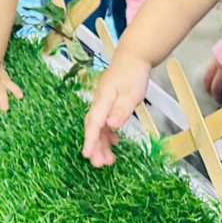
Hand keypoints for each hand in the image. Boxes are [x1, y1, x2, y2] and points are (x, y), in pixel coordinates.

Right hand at [82, 50, 150, 166]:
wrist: (133, 57)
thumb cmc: (132, 74)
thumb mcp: (131, 93)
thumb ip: (122, 110)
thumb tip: (111, 126)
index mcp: (103, 101)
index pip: (93, 124)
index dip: (90, 141)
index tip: (87, 155)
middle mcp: (99, 103)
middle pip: (93, 128)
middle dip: (95, 147)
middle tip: (100, 165)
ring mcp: (103, 103)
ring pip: (98, 127)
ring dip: (102, 143)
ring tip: (109, 160)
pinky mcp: (109, 103)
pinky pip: (104, 122)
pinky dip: (107, 134)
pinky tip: (114, 141)